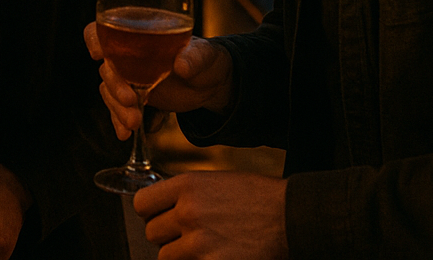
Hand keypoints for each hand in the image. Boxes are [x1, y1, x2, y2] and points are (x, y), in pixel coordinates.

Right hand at [83, 24, 232, 138]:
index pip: (105, 30)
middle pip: (107, 67)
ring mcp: (129, 78)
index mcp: (140, 35)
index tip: (99, 54)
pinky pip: (117, 109)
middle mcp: (128, 55)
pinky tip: (125, 134)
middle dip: (115, 86)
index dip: (96, 39)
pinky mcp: (134, 99)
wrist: (211, 85)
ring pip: (109, 91)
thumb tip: (180, 65)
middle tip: (131, 101)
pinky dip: (118, 122)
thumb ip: (193, 57)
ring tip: (134, 123)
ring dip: (117, 108)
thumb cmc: (206, 60)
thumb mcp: (204, 56)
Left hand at [135, 171, 287, 259]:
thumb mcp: (215, 180)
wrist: (290, 216)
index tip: (161, 216)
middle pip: (152, 233)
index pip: (142, 204)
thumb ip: (185, 194)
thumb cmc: (256, 196)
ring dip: (182, 254)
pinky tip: (216, 254)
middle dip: (168, 235)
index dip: (151, 212)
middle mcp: (188, 212)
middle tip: (189, 234)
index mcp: (187, 186)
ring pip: (166, 256)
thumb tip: (162, 208)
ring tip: (206, 245)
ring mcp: (199, 241)